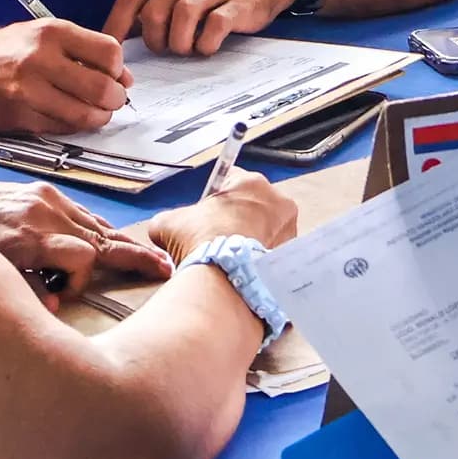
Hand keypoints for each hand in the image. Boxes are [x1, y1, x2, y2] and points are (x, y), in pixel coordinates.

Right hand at [0, 20, 133, 133]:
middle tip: (112, 100)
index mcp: (51, 32)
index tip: (114, 75)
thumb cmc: (1, 52)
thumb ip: (82, 51)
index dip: (118, 69)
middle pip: (101, 87)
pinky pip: (62, 128)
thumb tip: (124, 77)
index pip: (109, 52)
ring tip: (95, 112)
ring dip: (98, 118)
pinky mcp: (19, 117)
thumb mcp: (40, 35)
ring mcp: (28, 91)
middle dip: (115, 99)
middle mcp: (40, 59)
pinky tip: (70, 118)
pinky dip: (74, 126)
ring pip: (85, 114)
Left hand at [0, 178, 171, 307]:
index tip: (62, 294)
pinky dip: (99, 229)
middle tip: (164, 268)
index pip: (84, 258)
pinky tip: (112, 238)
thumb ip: (23, 289)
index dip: (81, 281)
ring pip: (97, 224)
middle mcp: (46, 214)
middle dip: (135, 255)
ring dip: (123, 242)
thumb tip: (52, 306)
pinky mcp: (46, 191)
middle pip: (103, 237)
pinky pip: (83, 213)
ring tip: (149, 256)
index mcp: (33, 237)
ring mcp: (48, 199)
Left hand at [103, 0, 297, 54]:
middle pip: (153, 12)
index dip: (116, 26)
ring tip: (187, 49)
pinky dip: (206, 45)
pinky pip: (214, 27)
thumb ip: (154, 4)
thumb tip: (125, 37)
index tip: (112, 50)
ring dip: (179, 44)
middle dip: (154, 40)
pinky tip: (207, 47)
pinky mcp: (237, 4)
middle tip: (166, 49)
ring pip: (182, 17)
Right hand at [146, 171, 297, 258]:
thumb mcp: (170, 222)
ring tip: (232, 256)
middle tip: (220, 237)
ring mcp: (289, 228)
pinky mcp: (293, 254)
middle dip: (239, 218)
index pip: (233, 180)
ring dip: (253, 238)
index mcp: (250, 182)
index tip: (210, 211)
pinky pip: (275, 251)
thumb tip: (164, 227)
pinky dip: (261, 257)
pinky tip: (243, 268)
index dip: (217, 197)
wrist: (224, 278)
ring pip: (268, 227)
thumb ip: (169, 218)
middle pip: (254, 204)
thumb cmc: (204, 245)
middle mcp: (277, 200)